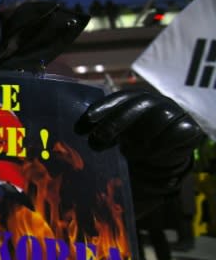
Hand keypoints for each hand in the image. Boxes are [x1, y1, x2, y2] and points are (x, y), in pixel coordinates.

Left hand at [75, 90, 203, 197]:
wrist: (160, 161)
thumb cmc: (130, 145)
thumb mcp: (113, 137)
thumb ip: (97, 130)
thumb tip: (71, 132)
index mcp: (133, 99)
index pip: (118, 98)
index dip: (102, 108)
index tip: (85, 122)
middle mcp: (153, 102)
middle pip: (135, 106)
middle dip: (114, 123)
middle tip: (98, 140)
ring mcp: (172, 113)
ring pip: (157, 118)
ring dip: (139, 137)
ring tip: (128, 152)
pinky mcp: (188, 128)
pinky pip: (175, 133)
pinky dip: (160, 144)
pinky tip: (149, 153)